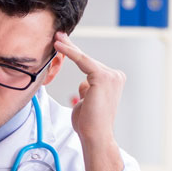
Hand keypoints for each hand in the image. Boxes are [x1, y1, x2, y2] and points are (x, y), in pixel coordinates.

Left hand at [54, 32, 124, 170]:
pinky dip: (70, 52)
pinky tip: (59, 45)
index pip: (90, 65)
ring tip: (56, 39)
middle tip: (58, 34)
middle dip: (71, 47)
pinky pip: (82, 61)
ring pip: (84, 59)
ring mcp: (111, 76)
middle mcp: (115, 76)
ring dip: (68, 50)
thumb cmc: (88, 123)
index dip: (76, 53)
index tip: (63, 43)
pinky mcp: (103, 77)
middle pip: (87, 59)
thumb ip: (86, 90)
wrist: (95, 135)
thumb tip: (83, 83)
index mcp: (113, 81)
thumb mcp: (87, 102)